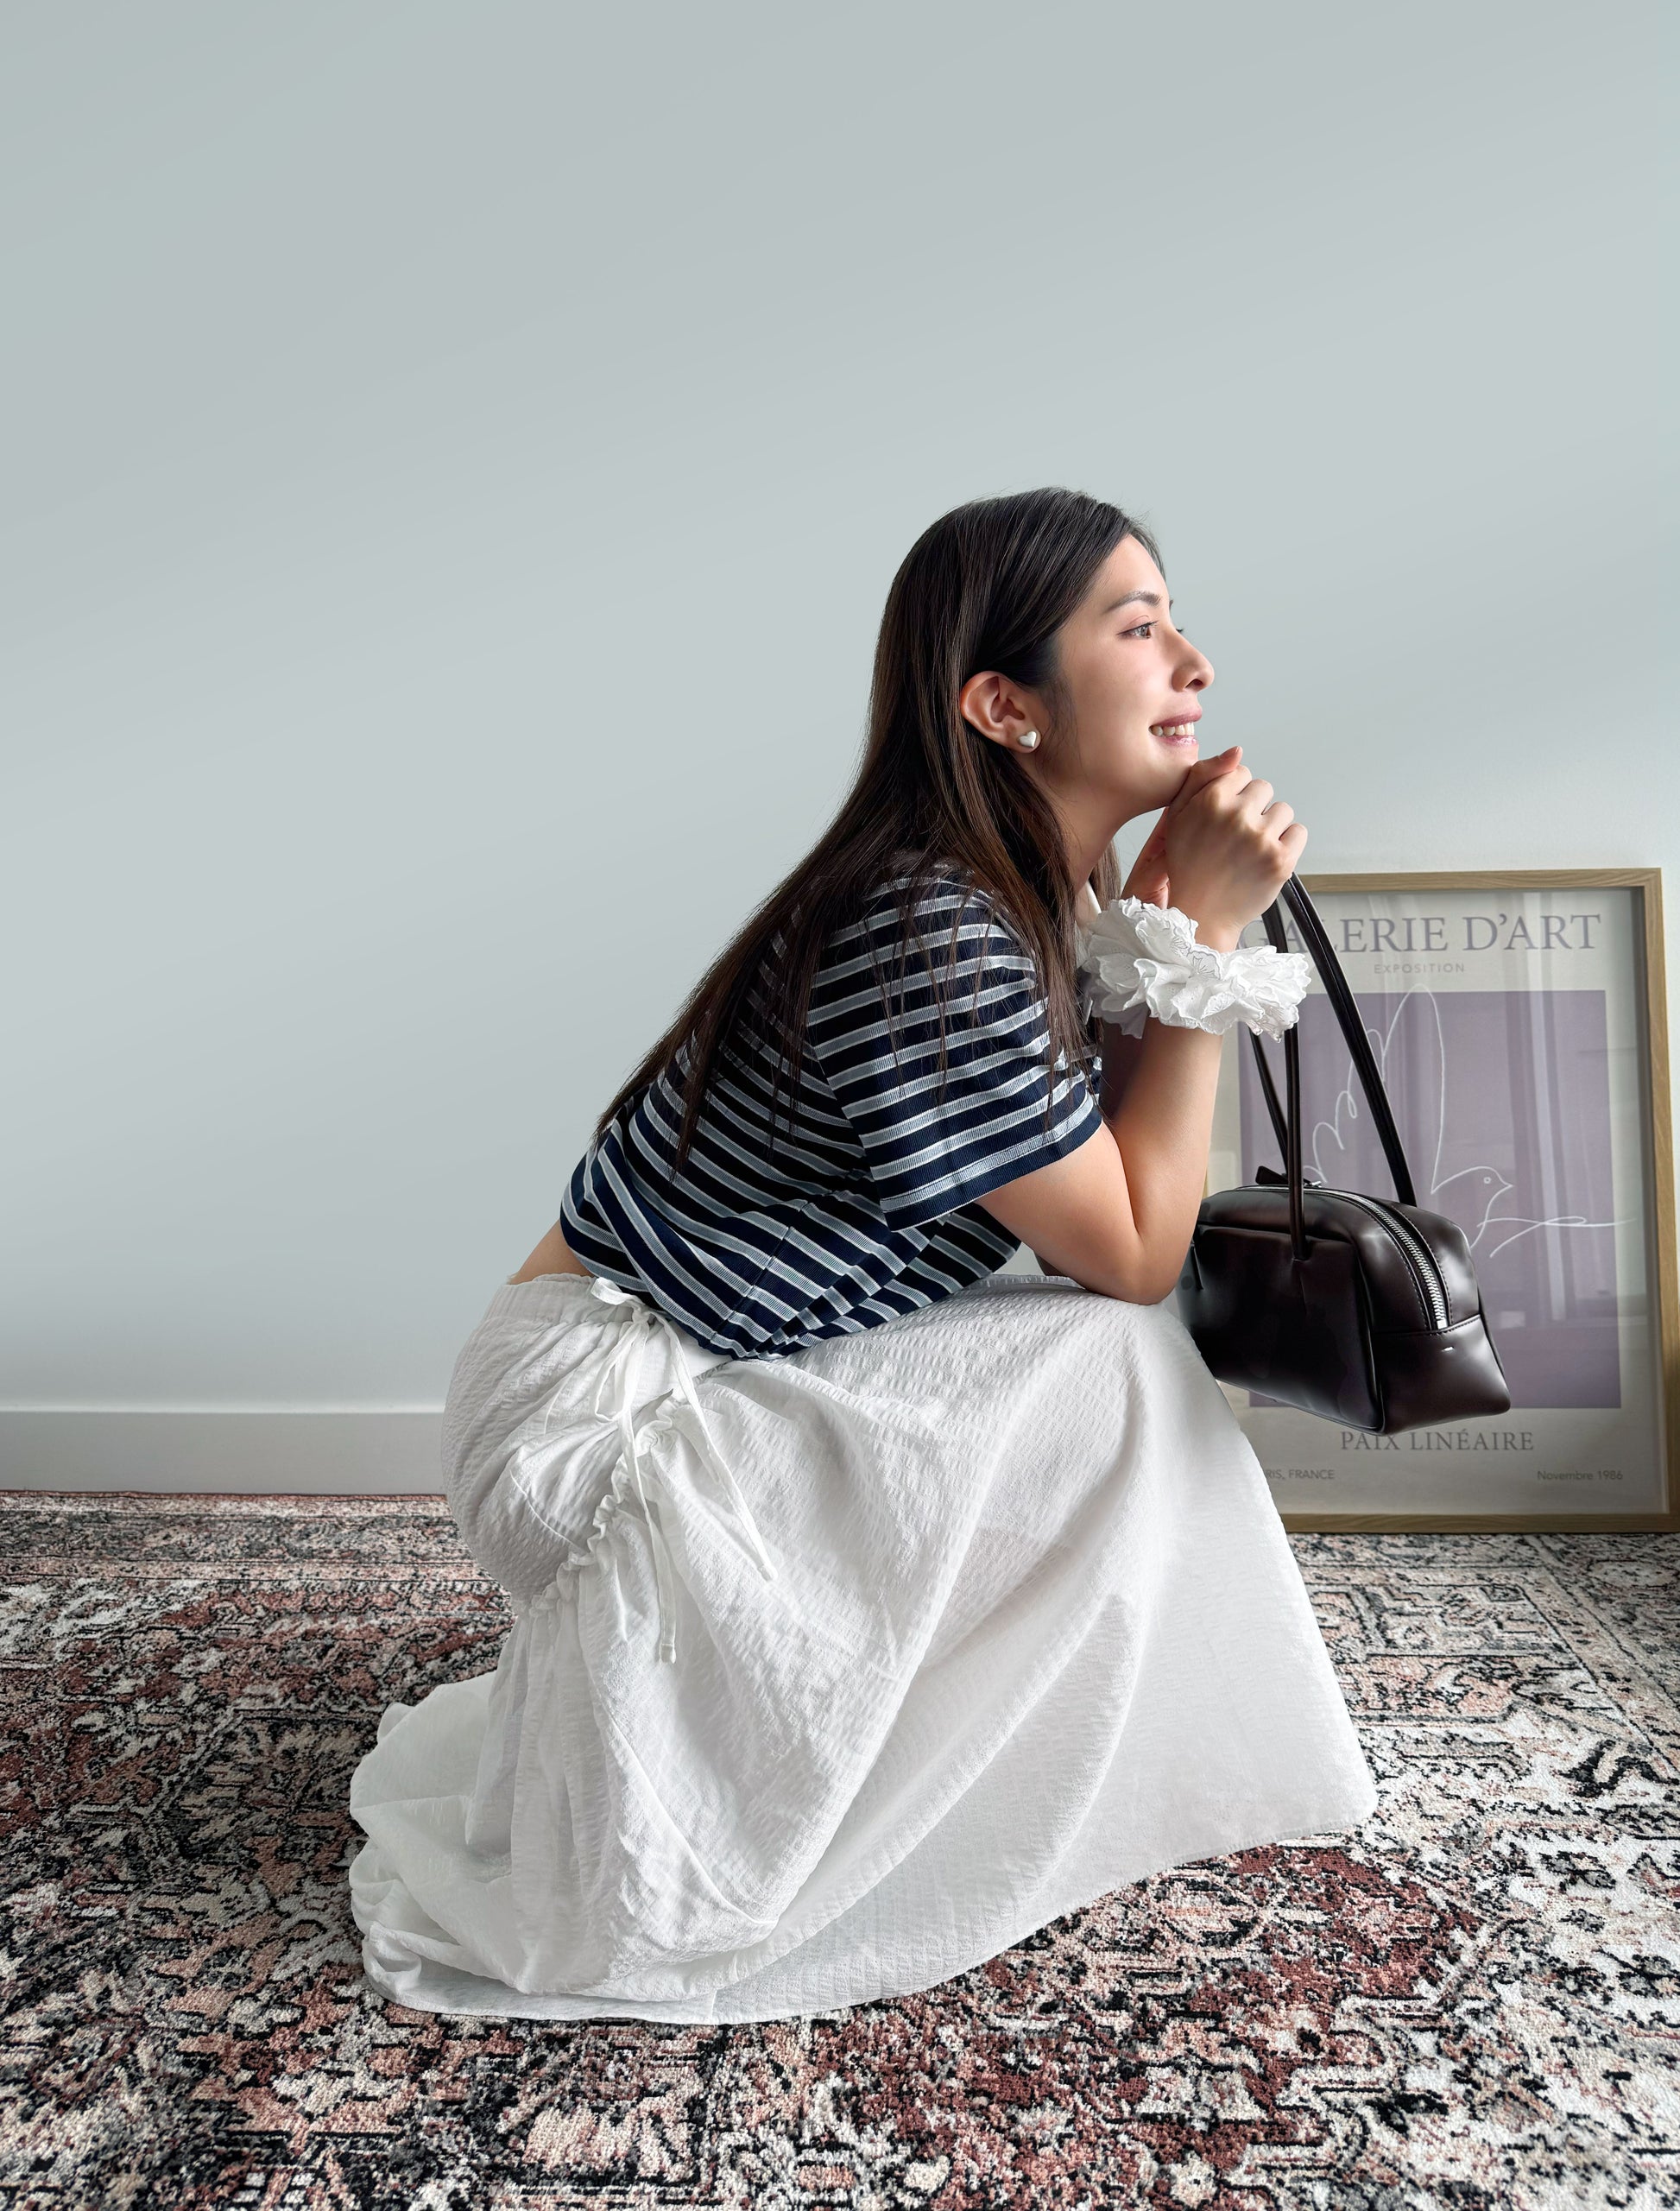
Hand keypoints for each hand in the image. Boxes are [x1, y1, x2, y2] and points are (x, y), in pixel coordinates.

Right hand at [1158, 744, 1306, 941]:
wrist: (1200, 915)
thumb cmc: (1187, 864)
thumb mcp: (1178, 817)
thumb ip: (1203, 777)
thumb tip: (1239, 751)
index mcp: (1211, 801)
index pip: (1242, 773)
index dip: (1234, 795)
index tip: (1223, 818)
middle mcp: (1237, 817)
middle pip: (1264, 788)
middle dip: (1254, 808)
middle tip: (1237, 836)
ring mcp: (1261, 840)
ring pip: (1283, 810)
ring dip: (1272, 825)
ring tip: (1252, 849)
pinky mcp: (1281, 862)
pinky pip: (1299, 832)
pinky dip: (1288, 843)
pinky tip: (1267, 856)